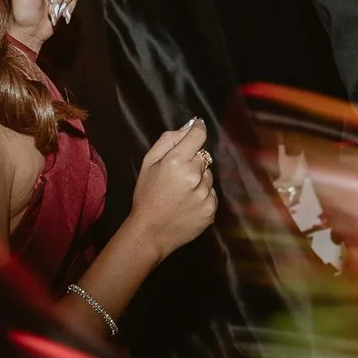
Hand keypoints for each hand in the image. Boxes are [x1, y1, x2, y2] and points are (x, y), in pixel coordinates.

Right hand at [127, 117, 216, 254]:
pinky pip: (211, 193)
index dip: (197, 130)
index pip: (199, 135)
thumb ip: (169, 140)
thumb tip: (190, 126)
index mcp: (176, 162)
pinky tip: (187, 203)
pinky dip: (202, 196)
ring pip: (208, 176)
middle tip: (177, 175)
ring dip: (198, 179)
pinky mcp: (211, 210)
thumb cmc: (147, 196)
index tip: (197, 128)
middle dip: (193, 161)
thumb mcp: (148, 163)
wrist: (150, 232)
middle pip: (204, 157)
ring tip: (181, 192)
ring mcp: (204, 194)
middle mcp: (194, 176)